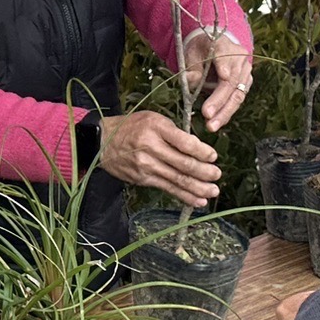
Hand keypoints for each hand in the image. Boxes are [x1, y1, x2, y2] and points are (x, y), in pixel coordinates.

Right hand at [97, 110, 218, 205]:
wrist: (101, 141)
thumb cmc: (131, 127)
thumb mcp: (152, 119)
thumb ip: (174, 132)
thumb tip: (197, 148)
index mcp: (156, 128)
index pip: (185, 143)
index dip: (202, 152)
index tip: (213, 156)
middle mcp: (151, 147)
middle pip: (184, 164)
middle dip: (204, 172)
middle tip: (217, 175)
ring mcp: (146, 165)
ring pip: (178, 180)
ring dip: (199, 188)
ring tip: (213, 191)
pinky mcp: (143, 179)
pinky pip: (168, 189)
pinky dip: (185, 196)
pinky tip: (198, 201)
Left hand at [180, 30, 254, 130]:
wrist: (213, 48)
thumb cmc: (199, 51)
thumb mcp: (191, 55)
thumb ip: (191, 68)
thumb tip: (191, 81)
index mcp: (224, 45)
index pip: (225, 55)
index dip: (225, 66)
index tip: (224, 76)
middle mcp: (239, 58)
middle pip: (232, 81)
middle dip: (219, 100)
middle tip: (207, 115)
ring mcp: (245, 72)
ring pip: (237, 94)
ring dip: (224, 112)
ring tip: (212, 126)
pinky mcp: (246, 84)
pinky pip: (237, 100)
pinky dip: (226, 112)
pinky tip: (217, 122)